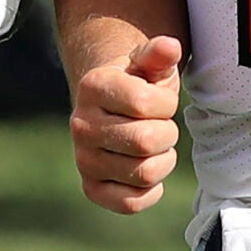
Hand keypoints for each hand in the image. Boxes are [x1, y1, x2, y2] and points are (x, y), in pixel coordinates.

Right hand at [71, 35, 182, 213]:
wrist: (112, 107)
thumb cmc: (139, 83)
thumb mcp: (149, 64)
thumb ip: (159, 54)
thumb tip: (169, 47)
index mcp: (93, 87)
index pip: (146, 104)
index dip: (167, 103)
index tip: (162, 100)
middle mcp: (81, 125)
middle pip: (145, 142)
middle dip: (167, 133)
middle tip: (160, 125)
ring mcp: (84, 159)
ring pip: (144, 174)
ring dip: (163, 160)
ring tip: (155, 145)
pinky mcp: (91, 187)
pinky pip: (130, 203)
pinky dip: (150, 191)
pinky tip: (147, 170)